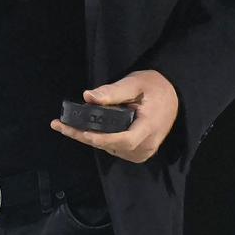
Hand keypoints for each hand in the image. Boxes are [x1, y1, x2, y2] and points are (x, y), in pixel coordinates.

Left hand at [50, 70, 178, 163]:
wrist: (175, 96)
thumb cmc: (155, 86)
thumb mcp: (135, 83)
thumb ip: (112, 91)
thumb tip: (87, 96)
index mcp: (148, 127)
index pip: (123, 139)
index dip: (102, 139)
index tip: (82, 132)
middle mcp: (146, 145)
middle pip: (111, 146)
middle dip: (84, 136)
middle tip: (59, 125)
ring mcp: (143, 151)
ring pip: (110, 148)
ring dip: (88, 138)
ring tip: (65, 125)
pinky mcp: (138, 152)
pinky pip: (114, 147)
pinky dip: (99, 138)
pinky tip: (82, 128)